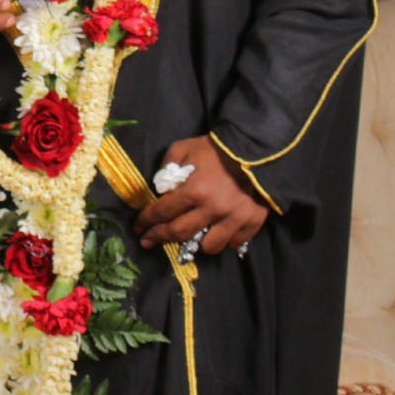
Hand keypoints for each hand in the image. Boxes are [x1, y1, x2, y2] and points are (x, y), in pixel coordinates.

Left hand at [134, 137, 270, 255]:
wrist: (255, 149)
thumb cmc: (215, 149)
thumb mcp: (183, 148)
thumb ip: (166, 167)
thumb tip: (159, 189)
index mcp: (194, 190)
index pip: (162, 212)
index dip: (146, 222)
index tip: (139, 227)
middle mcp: (212, 208)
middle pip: (179, 233)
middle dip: (158, 238)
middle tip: (147, 241)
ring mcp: (233, 217)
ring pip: (208, 246)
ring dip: (194, 245)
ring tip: (187, 240)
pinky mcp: (252, 221)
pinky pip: (233, 243)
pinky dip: (223, 242)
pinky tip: (216, 235)